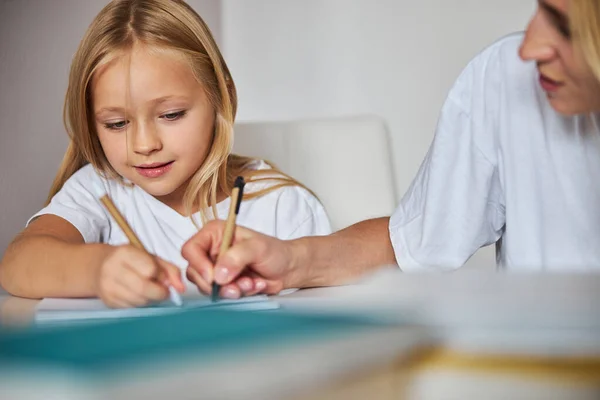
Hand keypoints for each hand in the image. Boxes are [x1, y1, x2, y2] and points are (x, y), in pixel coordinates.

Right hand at [96, 245, 184, 307]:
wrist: (100, 267)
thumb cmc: (132, 262)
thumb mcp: (152, 258)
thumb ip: (171, 270)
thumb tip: (180, 288)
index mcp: (125, 253)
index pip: (150, 269)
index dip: (161, 276)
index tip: (163, 277)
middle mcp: (112, 268)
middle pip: (143, 288)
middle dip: (159, 293)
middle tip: (164, 291)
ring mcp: (107, 286)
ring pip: (138, 300)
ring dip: (150, 299)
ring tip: (150, 291)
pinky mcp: (108, 301)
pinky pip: (131, 308)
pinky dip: (140, 304)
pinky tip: (138, 295)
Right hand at [182, 220, 299, 298]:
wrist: (288, 269)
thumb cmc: (274, 252)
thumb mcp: (257, 248)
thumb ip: (237, 257)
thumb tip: (218, 275)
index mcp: (215, 234)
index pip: (191, 248)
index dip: (198, 264)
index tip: (213, 277)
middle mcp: (211, 251)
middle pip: (194, 272)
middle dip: (216, 284)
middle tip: (236, 286)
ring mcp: (216, 269)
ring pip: (207, 287)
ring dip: (230, 290)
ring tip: (250, 283)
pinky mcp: (223, 284)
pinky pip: (221, 295)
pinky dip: (238, 294)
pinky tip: (252, 286)